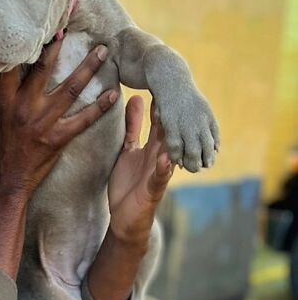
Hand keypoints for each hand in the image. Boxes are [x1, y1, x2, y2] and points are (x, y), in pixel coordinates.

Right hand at [0, 38, 117, 200]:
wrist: (7, 181)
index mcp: (5, 101)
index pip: (14, 66)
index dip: (29, 45)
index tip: (41, 27)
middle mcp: (24, 108)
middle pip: (45, 70)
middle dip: (60, 48)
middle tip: (75, 29)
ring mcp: (42, 124)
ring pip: (71, 89)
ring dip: (89, 68)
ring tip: (103, 52)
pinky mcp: (57, 139)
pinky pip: (83, 120)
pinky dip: (100, 107)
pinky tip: (113, 95)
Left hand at [108, 95, 173, 245]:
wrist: (124, 219)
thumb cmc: (126, 183)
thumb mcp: (126, 150)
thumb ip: (132, 127)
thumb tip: (133, 98)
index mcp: (151, 148)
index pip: (158, 120)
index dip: (160, 101)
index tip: (162, 80)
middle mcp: (159, 158)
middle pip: (166, 133)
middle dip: (171, 116)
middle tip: (174, 94)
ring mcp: (158, 174)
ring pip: (169, 154)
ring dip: (173, 140)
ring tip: (174, 123)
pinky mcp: (154, 190)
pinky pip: (160, 179)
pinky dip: (164, 170)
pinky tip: (168, 161)